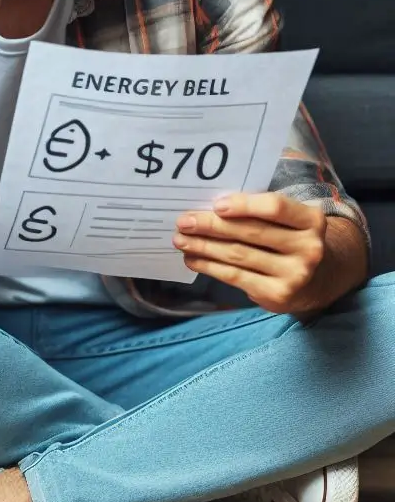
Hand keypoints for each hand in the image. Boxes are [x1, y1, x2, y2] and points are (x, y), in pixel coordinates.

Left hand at [172, 192, 334, 314]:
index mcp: (311, 220)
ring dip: (204, 247)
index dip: (244, 205)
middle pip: (251, 233)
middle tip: (183, 221)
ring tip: (180, 240)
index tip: (216, 205)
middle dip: (211, 226)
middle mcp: (309, 248)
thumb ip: (259, 212)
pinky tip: (192, 259)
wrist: (321, 278)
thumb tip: (208, 210)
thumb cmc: (291, 238)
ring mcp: (295, 275)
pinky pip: (235, 277)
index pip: (276, 207)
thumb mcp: (288, 220)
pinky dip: (209, 266)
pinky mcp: (278, 296)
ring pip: (238, 256)